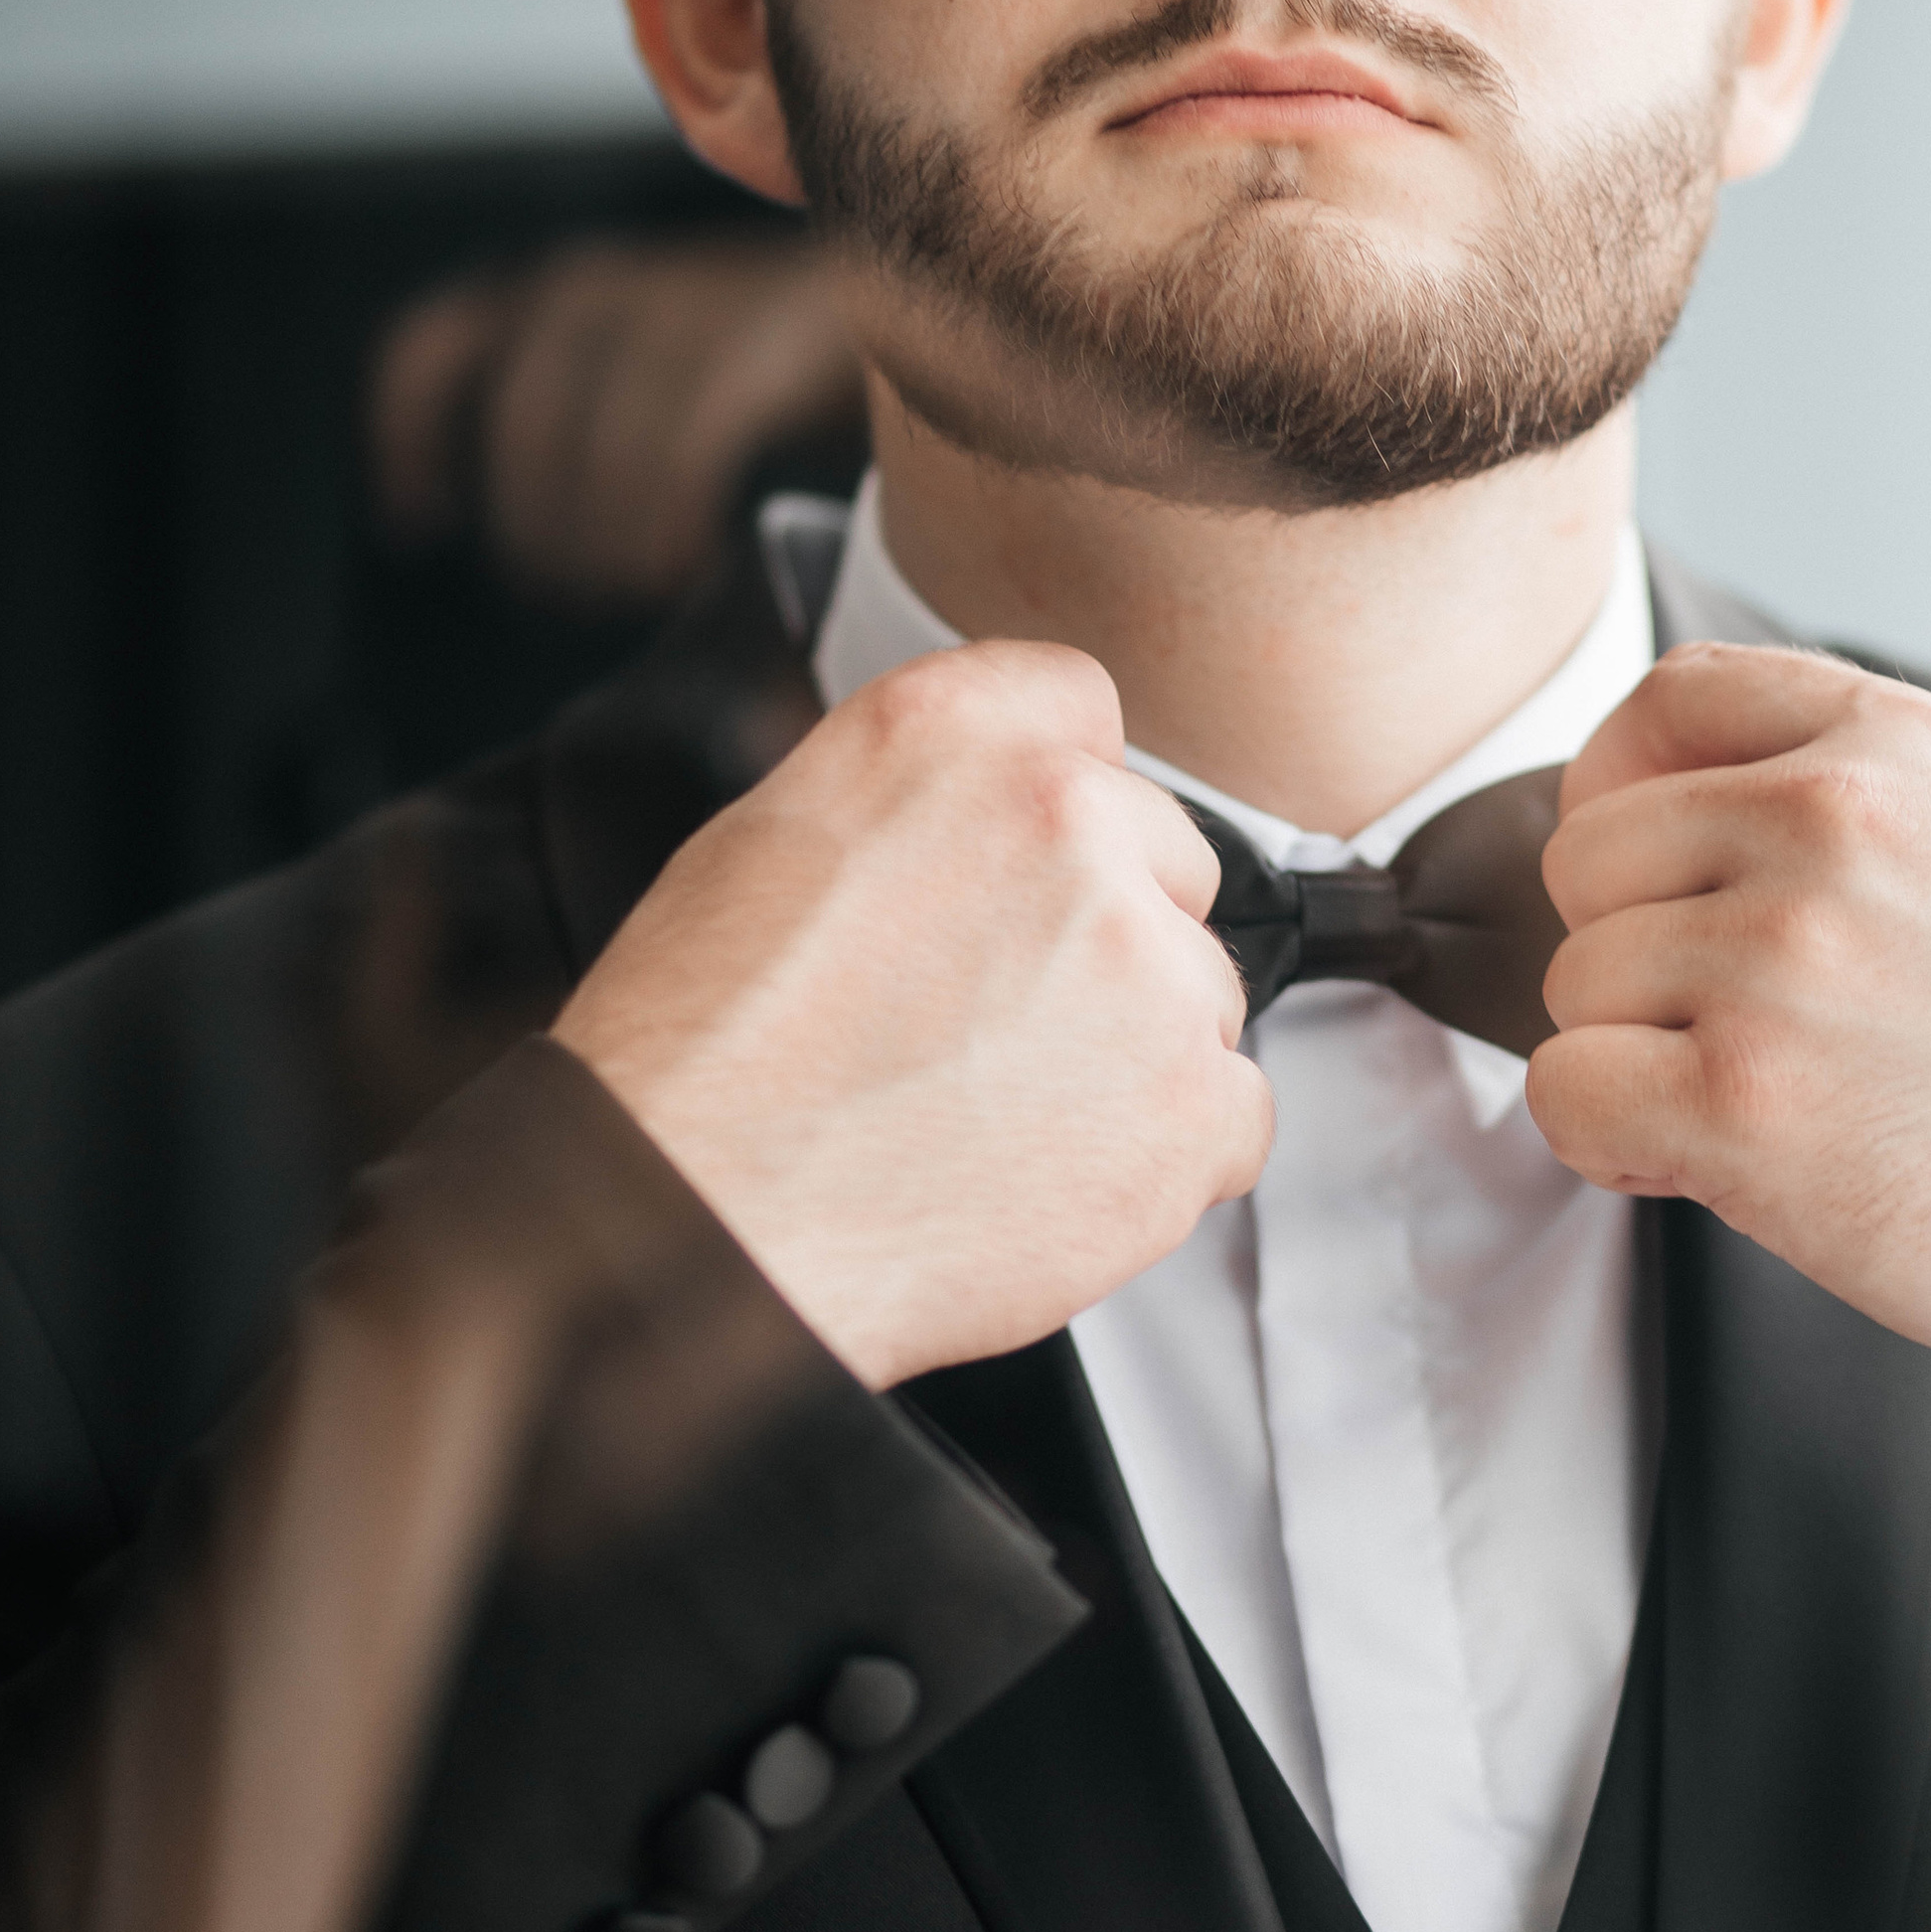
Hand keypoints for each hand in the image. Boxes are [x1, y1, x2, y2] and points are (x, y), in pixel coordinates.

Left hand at [369, 235, 862, 602]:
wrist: (929, 275)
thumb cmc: (787, 348)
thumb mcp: (667, 355)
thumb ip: (596, 413)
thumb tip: (543, 524)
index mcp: (562, 289)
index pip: (433, 353)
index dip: (409, 442)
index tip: (418, 520)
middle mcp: (599, 287)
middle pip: (522, 432)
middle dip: (541, 531)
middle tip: (585, 592)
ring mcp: (676, 311)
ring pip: (596, 458)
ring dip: (609, 546)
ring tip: (647, 584)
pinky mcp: (752, 347)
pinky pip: (676, 460)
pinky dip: (670, 528)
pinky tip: (690, 563)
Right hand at [552, 642, 1272, 1385]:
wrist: (695, 1227)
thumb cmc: (700, 1063)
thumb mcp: (770, 842)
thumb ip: (917, 801)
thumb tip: (987, 818)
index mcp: (950, 736)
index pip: (1080, 703)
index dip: (1062, 798)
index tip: (1037, 861)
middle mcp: (1065, 821)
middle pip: (1165, 860)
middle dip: (1106, 939)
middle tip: (995, 1024)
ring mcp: (1143, 962)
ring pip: (1203, 996)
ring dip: (1136, 1054)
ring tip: (999, 1118)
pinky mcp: (1192, 1099)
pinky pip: (1235, 1117)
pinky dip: (1165, 1162)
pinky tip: (1048, 1178)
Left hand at [1525, 646, 1930, 1410]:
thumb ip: (1852, 794)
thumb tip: (1675, 819)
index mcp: (1895, 741)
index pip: (1665, 703)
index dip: (1623, 797)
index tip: (1657, 880)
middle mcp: (1831, 824)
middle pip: (1592, 860)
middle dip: (1635, 954)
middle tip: (1734, 1030)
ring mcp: (1784, 960)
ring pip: (1578, 984)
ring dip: (1636, 1059)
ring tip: (1763, 1103)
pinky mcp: (1747, 1103)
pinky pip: (1568, 1093)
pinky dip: (1611, 1143)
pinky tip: (1703, 1163)